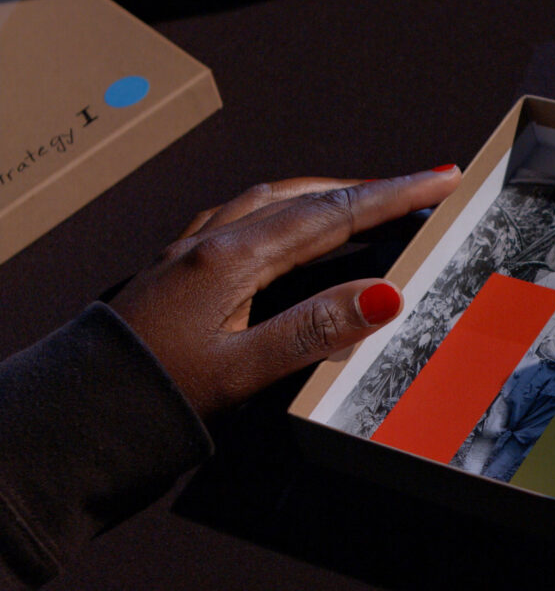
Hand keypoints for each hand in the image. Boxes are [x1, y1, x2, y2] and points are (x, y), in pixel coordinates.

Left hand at [111, 169, 460, 416]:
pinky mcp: (179, 267)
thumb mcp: (242, 370)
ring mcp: (192, 250)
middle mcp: (214, 241)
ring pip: (271, 200)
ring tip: (365, 200)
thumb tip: (385, 294)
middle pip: (306, 197)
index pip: (332, 214)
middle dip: (369, 188)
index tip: (441, 177)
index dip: (393, 196)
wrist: (76, 413)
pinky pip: (242, 216)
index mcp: (234, 258)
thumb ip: (314, 329)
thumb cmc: (155, 395)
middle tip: (420, 187)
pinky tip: (283, 224)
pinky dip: (283, 209)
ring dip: (326, 194)